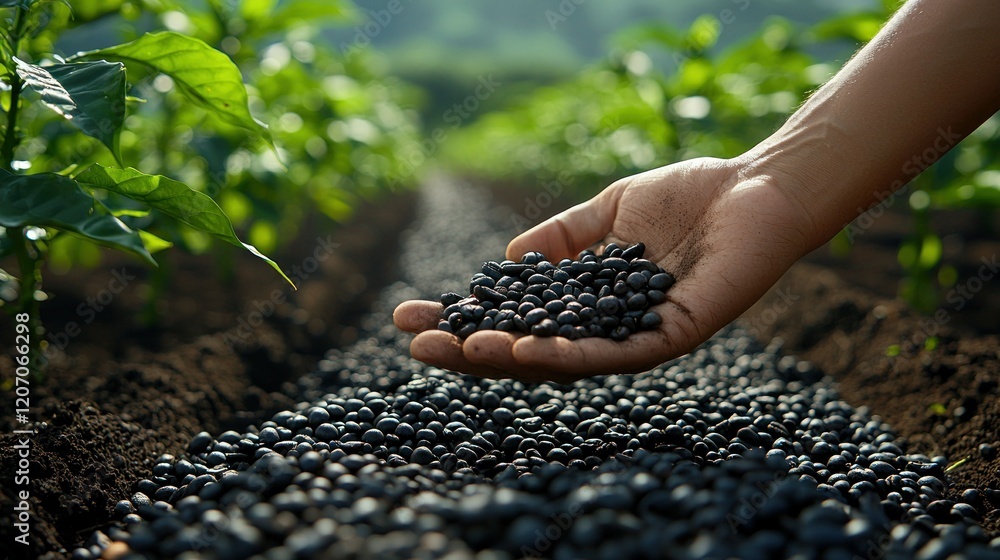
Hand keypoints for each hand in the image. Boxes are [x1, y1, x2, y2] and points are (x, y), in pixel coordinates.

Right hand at [394, 157, 812, 381]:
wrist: (757, 188)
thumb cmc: (690, 196)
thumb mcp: (608, 212)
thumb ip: (561, 238)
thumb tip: (507, 259)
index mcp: (589, 302)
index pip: (516, 318)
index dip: (463, 319)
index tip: (409, 315)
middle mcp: (609, 328)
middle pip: (530, 350)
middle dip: (472, 349)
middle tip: (418, 345)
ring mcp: (638, 337)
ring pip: (565, 364)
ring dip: (511, 360)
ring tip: (464, 349)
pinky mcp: (672, 336)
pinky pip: (614, 356)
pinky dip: (568, 358)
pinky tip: (526, 353)